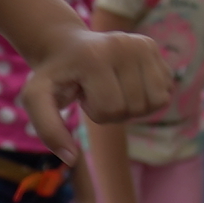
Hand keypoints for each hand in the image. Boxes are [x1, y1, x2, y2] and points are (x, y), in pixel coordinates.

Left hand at [26, 26, 169, 150]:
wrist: (65, 47)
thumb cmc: (53, 77)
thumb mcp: (37, 99)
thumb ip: (49, 129)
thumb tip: (71, 159)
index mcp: (95, 56)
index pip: (111, 109)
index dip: (96, 112)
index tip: (82, 94)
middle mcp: (124, 44)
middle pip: (135, 107)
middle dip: (115, 110)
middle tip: (97, 91)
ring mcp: (142, 43)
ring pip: (157, 101)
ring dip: (134, 105)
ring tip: (112, 87)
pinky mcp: (153, 46)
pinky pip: (166, 90)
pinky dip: (148, 95)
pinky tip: (128, 82)